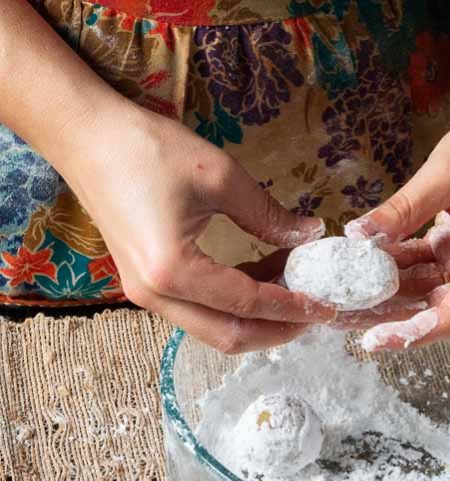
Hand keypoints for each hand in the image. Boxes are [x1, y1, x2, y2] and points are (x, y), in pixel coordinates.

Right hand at [64, 104, 335, 351]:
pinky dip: (235, 304)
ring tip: (294, 289)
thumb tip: (310, 235)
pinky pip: (200, 311)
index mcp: (173, 271)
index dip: (293, 306)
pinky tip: (263, 275)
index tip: (327, 305)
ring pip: (215, 330)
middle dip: (278, 330)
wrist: (85, 138)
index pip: (248, 303)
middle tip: (315, 311)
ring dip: (257, 318)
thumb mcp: (218, 175)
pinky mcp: (147, 286)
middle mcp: (156, 296)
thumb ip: (268, 215)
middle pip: (231, 337)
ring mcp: (147, 296)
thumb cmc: (145, 148)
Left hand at [343, 109, 449, 349]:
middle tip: (342, 321)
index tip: (375, 340)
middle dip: (389, 319)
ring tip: (342, 301)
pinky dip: (394, 270)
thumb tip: (359, 236)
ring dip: (385, 296)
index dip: (412, 333)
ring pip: (425, 295)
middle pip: (436, 312)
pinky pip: (423, 272)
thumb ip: (403, 209)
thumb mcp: (447, 172)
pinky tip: (360, 270)